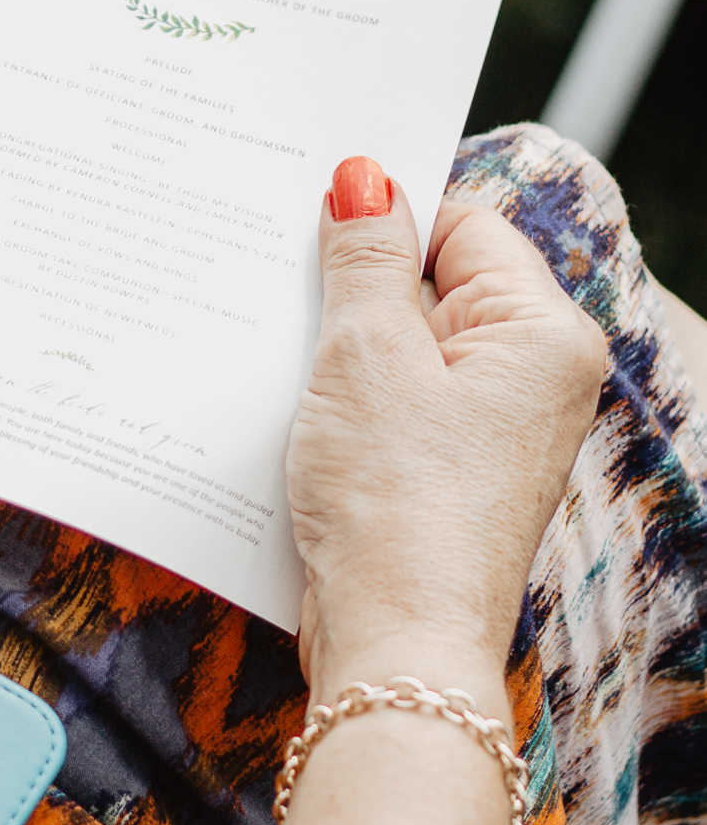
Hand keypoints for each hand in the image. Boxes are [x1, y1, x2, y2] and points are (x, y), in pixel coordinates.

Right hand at [286, 162, 605, 709]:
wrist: (395, 647)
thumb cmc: (396, 507)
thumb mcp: (366, 356)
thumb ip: (365, 259)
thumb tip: (365, 178)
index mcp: (542, 334)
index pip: (462, 224)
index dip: (385, 218)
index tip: (311, 217)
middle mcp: (532, 379)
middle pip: (432, 285)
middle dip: (354, 288)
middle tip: (282, 290)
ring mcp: (491, 432)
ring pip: (402, 348)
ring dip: (340, 350)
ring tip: (287, 362)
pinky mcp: (448, 475)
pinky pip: (393, 405)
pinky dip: (344, 401)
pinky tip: (295, 413)